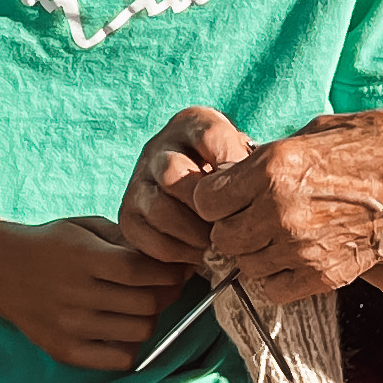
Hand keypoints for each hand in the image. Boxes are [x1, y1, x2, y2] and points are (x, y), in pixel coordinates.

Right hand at [0, 215, 188, 372]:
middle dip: (164, 294)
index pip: (142, 271)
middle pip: (147, 304)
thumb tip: (169, 261)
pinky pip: (119, 359)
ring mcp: (70, 327)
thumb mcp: (86, 228)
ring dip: (148, 319)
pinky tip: (121, 329)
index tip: (176, 269)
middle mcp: (76, 294)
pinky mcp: (65, 351)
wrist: (0, 270)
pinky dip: (129, 345)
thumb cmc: (51, 245)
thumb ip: (126, 241)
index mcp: (83, 258)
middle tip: (163, 288)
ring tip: (138, 307)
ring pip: (139, 332)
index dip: (169, 272)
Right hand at [118, 105, 247, 282]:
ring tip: (217, 247)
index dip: (229, 164)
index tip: (249, 189)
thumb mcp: (245, 161)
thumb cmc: (232, 179)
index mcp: (191, 125)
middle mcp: (158, 149)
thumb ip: (249, 169)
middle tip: (230, 227)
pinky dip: (174, 252)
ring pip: (158, 209)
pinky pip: (144, 237)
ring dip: (192, 235)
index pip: (208, 136)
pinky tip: (197, 257)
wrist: (198, 197)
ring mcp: (138, 181)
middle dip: (204, 207)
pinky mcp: (127, 214)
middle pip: (173, 173)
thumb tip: (254, 194)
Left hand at [186, 110, 382, 308]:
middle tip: (253, 217)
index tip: (228, 193)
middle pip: (220, 236)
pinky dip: (275, 279)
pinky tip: (292, 259)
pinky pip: (272, 290)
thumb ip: (280, 151)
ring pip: (244, 265)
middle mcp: (279, 211)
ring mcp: (300, 248)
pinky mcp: (324, 276)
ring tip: (276, 238)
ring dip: (254, 254)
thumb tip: (250, 162)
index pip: (206, 198)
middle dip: (231, 226)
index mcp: (274, 168)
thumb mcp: (326, 129)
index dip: (214, 195)